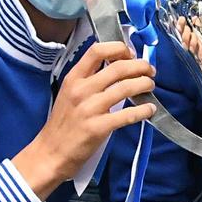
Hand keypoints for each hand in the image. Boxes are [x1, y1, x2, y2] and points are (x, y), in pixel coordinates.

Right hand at [15, 40, 155, 191]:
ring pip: (126, 87)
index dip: (119, 49)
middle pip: (118, 67)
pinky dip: (144, 110)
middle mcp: (81, 90)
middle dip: (140, 66)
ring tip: (150, 86)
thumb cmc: (63, 124)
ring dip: (145, 84)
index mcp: (74, 78)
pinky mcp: (98, 127)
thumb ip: (89, 80)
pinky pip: (128, 114)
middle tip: (150, 70)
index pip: (97, 51)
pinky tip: (150, 109)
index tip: (131, 54)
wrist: (51, 153)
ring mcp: (90, 108)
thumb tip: (118, 68)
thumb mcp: (69, 93)